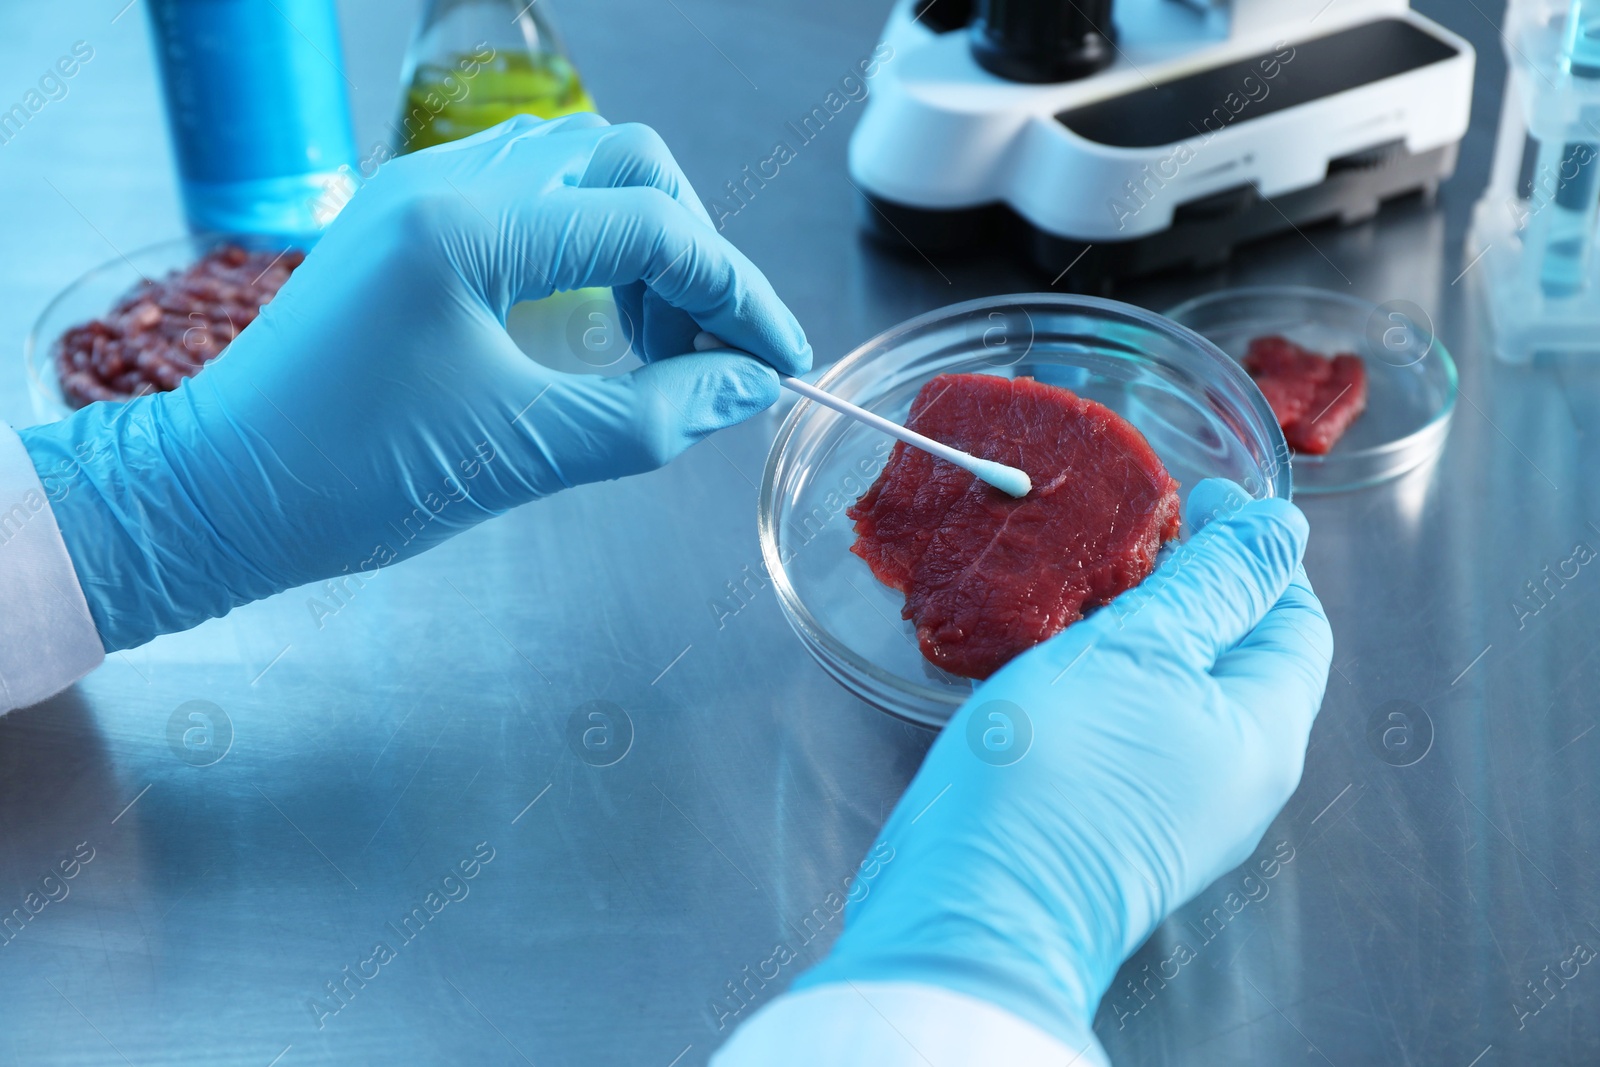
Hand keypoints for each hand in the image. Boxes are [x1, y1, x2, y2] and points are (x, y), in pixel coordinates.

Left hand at [22, 114, 810, 650]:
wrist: (218, 494)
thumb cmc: (352, 481)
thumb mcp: (523, 454)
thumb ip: (656, 416)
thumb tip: (749, 386)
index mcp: (469, 229)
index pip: (653, 227)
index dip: (736, 294)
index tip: (778, 361)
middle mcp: (443, 181)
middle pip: (626, 162)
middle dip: (692, 250)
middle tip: (706, 348)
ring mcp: (418, 191)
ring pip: (578, 166)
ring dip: (639, 239)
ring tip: (652, 340)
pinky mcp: (404, 222)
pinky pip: (528, 195)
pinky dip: (584, 243)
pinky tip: (590, 319)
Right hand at [793, 480, 1332, 1048]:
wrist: (974, 907)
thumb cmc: (1059, 772)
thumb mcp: (1142, 649)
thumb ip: (1216, 583)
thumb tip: (1283, 528)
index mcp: (1266, 731)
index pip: (1296, 619)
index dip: (1258, 549)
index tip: (1202, 497)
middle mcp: (1235, 777)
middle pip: (1240, 657)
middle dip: (1199, 586)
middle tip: (1136, 533)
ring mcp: (1174, 807)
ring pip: (1180, 693)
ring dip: (1146, 631)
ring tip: (1091, 585)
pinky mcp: (1113, 821)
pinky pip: (1134, 729)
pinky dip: (1111, 679)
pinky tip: (1059, 658)